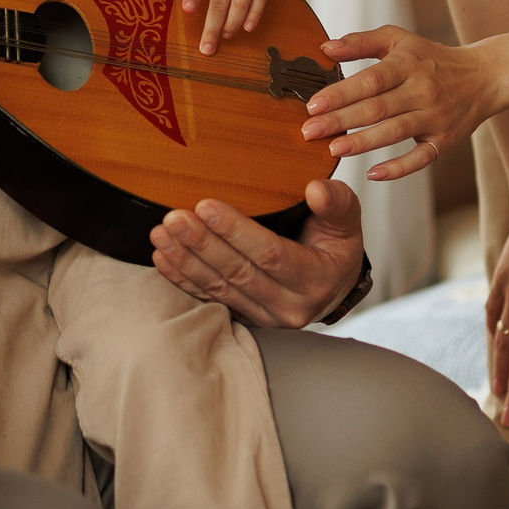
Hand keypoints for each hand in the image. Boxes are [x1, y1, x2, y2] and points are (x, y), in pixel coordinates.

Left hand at [150, 178, 363, 327]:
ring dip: (186, 260)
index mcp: (316, 279)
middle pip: (238, 272)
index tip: (206, 207)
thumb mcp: (347, 221)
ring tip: (161, 234)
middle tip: (174, 219)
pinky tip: (163, 258)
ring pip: (220, 287)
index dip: (237, 232)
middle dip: (202, 244)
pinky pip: (211, 298)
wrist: (334, 286)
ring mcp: (266, 317)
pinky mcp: (247, 318)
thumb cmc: (336, 246)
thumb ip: (336, 203)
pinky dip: (184, 279)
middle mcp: (291, 305)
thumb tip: (316, 190)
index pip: (271, 254)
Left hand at [304, 26, 506, 178]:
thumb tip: (325, 47)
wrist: (483, 77)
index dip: (340, 93)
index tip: (312, 105)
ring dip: (363, 143)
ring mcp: (435, 117)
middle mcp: (422, 90)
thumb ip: (361, 42)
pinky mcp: (444, 140)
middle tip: (309, 132)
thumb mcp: (399, 39)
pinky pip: (421, 158)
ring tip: (334, 150)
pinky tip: (373, 174)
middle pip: (377, 108)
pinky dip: (398, 168)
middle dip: (341, 121)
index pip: (370, 80)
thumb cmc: (431, 58)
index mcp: (407, 64)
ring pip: (395, 132)